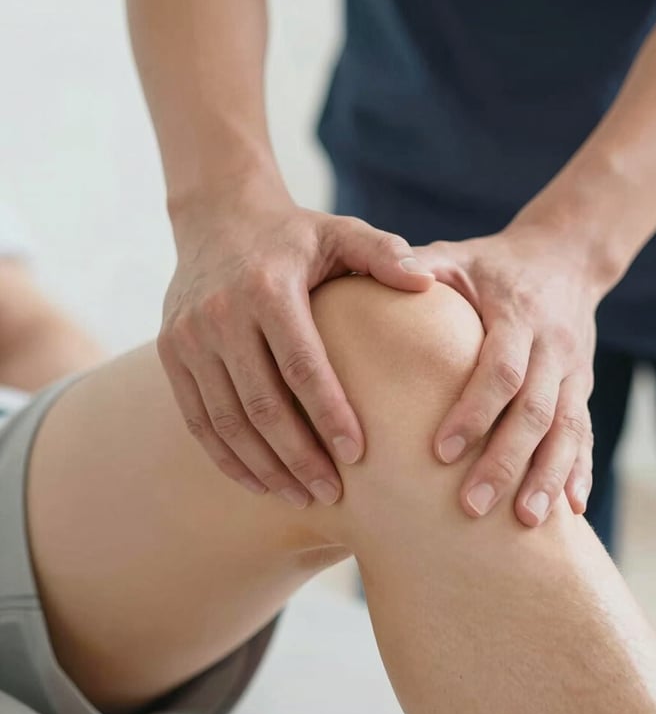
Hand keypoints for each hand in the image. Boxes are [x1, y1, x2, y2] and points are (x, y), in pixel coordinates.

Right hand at [160, 182, 433, 507]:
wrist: (217, 215)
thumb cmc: (293, 233)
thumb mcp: (340, 232)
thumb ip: (384, 254)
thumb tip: (427, 282)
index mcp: (268, 289)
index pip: (302, 366)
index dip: (330, 415)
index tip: (358, 456)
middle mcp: (221, 315)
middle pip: (262, 405)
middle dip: (298, 457)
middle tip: (331, 493)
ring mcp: (188, 337)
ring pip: (226, 422)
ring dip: (263, 467)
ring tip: (300, 497)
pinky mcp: (170, 352)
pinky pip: (196, 418)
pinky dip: (226, 457)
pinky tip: (257, 481)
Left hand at [414, 216, 602, 525]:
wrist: (565, 257)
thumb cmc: (494, 264)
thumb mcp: (459, 256)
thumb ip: (423, 266)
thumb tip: (378, 274)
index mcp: (518, 315)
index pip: (500, 369)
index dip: (474, 411)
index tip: (440, 451)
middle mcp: (552, 346)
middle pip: (534, 411)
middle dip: (506, 461)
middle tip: (471, 507)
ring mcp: (573, 370)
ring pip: (566, 429)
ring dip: (547, 477)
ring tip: (526, 522)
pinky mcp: (581, 387)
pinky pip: (585, 432)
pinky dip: (579, 470)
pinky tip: (573, 509)